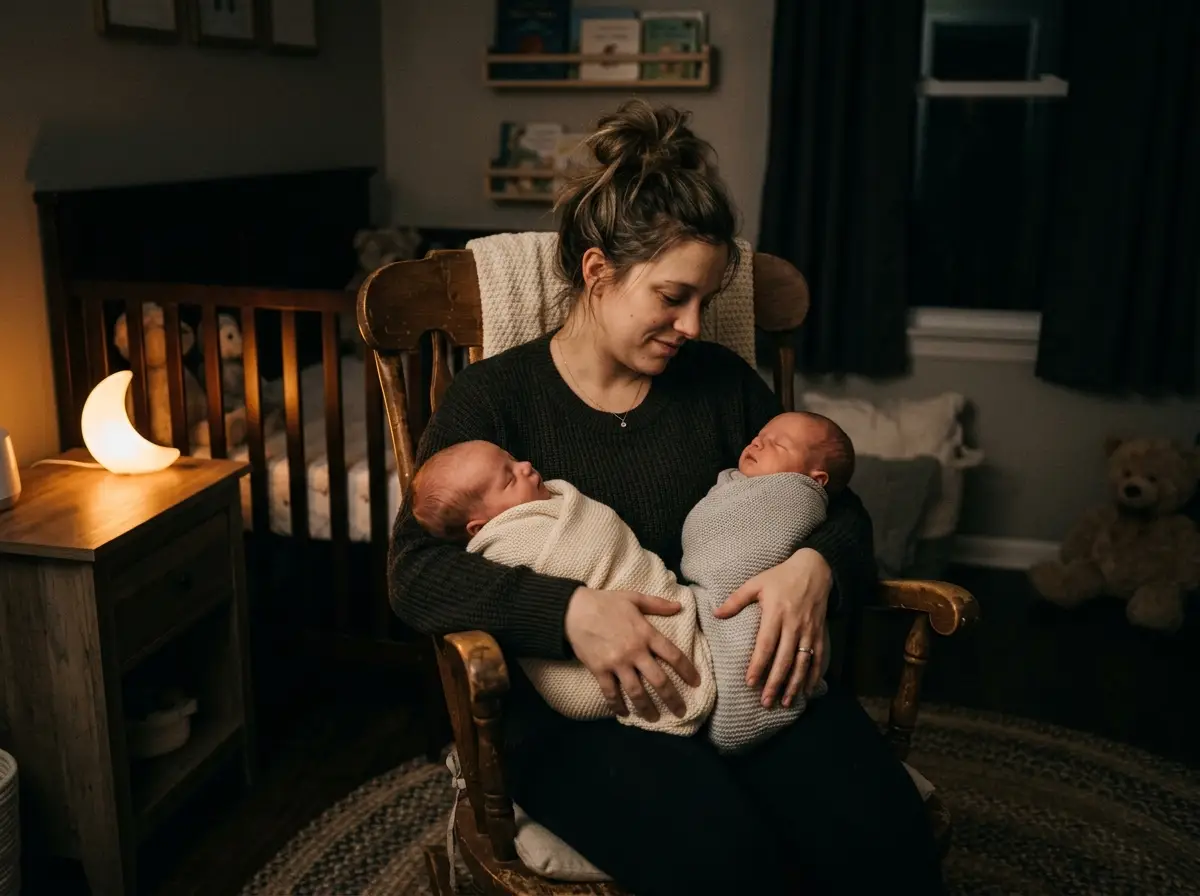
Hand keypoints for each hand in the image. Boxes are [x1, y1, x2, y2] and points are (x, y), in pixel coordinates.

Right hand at [564, 587, 701, 721]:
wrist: (574, 610)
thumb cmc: (605, 602)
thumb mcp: (633, 597)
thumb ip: (657, 603)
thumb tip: (679, 606)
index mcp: (646, 633)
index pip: (673, 655)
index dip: (687, 671)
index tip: (697, 683)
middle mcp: (634, 651)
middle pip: (659, 680)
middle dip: (672, 699)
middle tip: (681, 712)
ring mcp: (617, 663)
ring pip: (637, 692)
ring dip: (647, 708)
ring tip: (655, 718)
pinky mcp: (600, 670)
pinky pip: (611, 693)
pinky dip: (618, 706)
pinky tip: (624, 714)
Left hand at [713, 548, 831, 708]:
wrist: (814, 569)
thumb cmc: (780, 576)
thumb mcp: (756, 583)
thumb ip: (736, 599)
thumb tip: (715, 614)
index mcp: (776, 613)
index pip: (766, 644)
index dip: (758, 665)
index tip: (750, 683)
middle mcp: (794, 625)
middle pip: (784, 659)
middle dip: (775, 682)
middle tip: (766, 702)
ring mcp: (809, 631)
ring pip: (803, 662)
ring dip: (795, 684)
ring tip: (785, 702)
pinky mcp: (821, 633)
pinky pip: (820, 658)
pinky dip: (815, 675)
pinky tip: (809, 690)